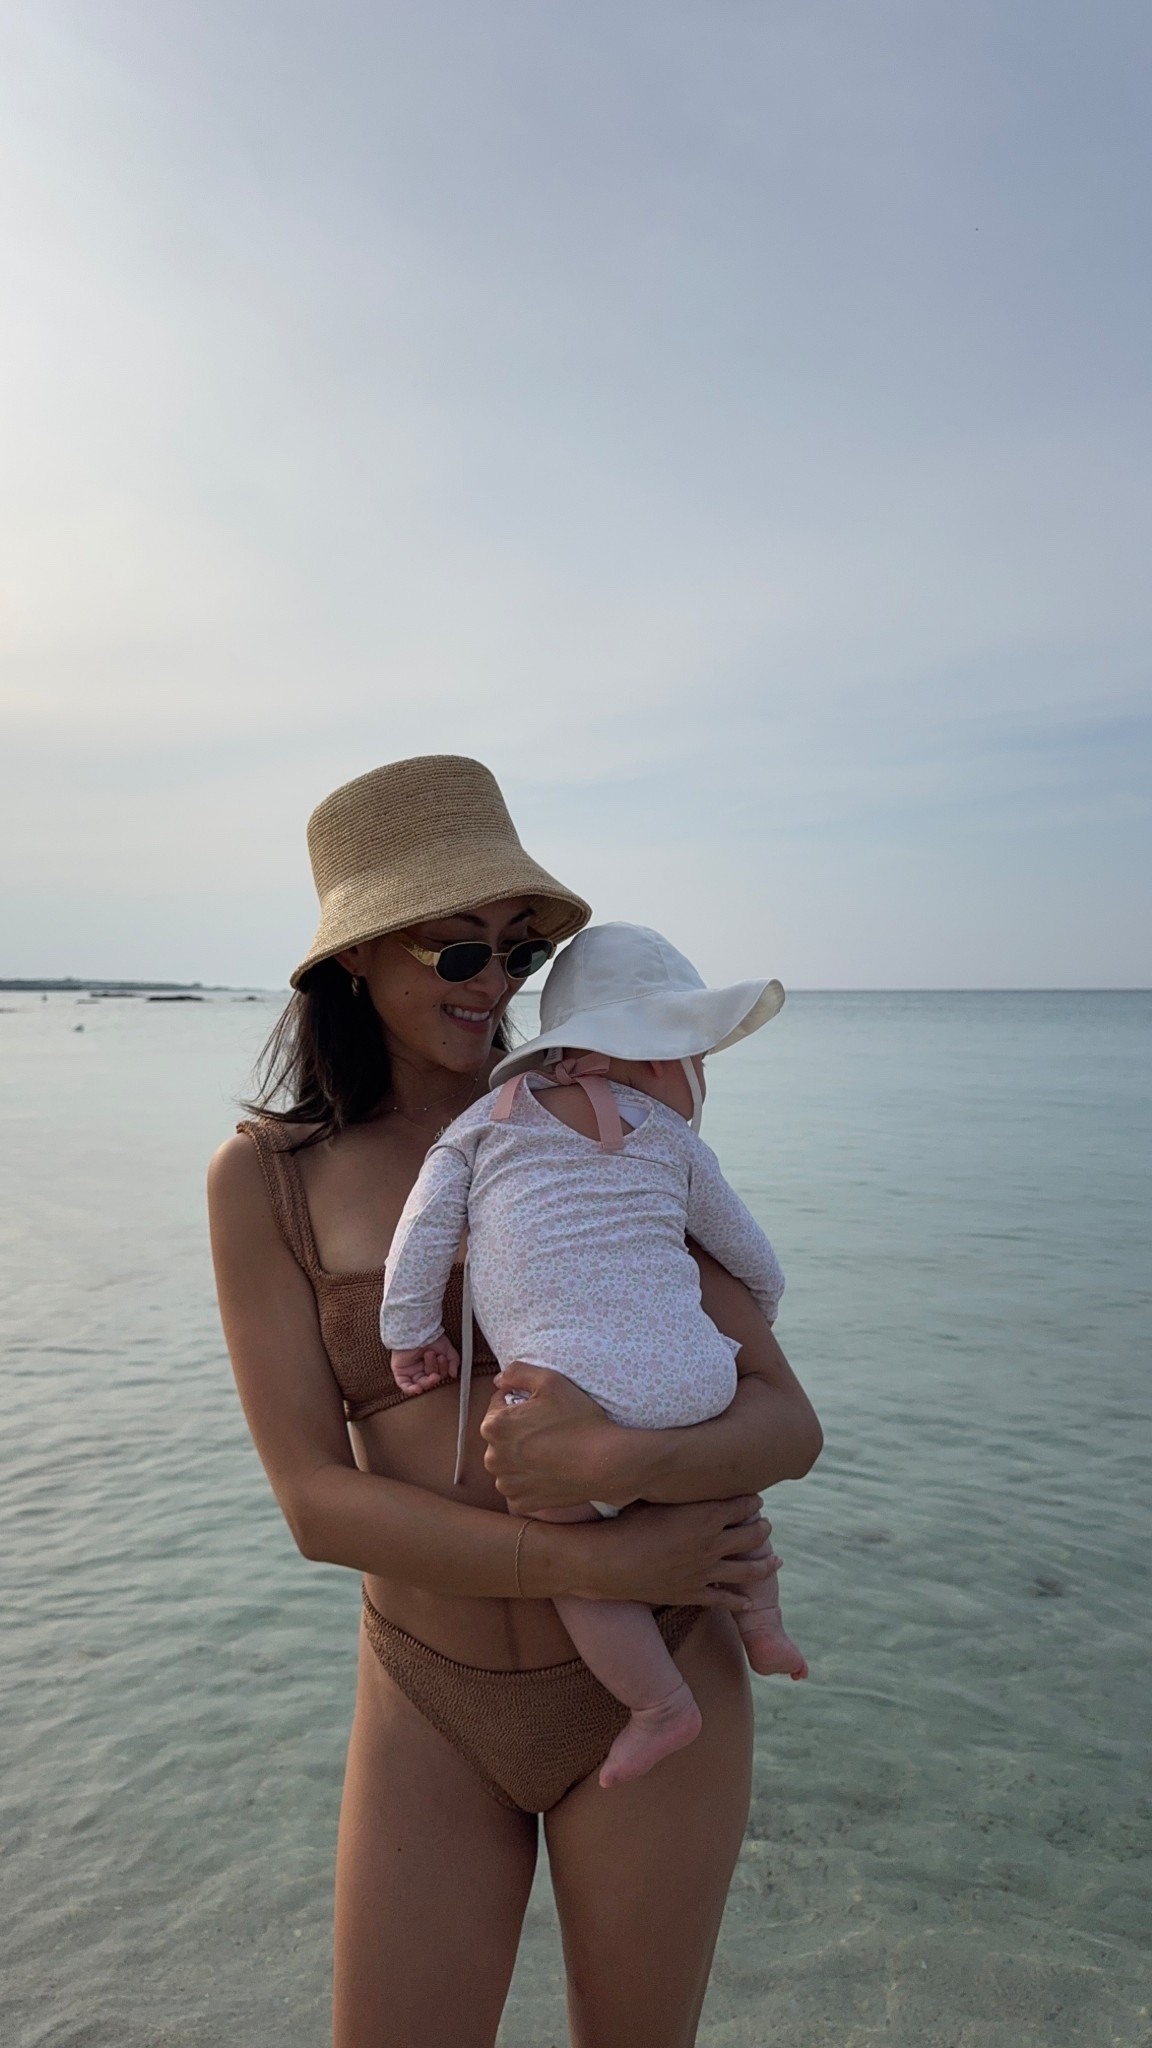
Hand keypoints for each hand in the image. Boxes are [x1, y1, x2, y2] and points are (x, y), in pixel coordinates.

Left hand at [391, 1340, 459, 1395]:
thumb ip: (453, 1361)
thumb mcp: (447, 1348)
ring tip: (432, 1371)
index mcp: (432, 1365)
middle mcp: (421, 1369)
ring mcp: (410, 1372)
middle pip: (430, 1381)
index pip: (439, 1374)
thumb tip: (453, 1375)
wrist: (416, 1330)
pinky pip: (404, 1385)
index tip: (442, 1357)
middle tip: (438, 1360)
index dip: (442, 1369)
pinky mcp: (400, 1372)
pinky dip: (411, 1389)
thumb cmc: (430, 1336)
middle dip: (435, 1374)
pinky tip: (418, 1389)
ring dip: (427, 1381)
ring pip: (420, 1384)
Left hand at [481, 1362, 619, 1511]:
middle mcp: (492, 1458)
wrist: (605, 1463)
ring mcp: (506, 1484)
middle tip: (548, 1428)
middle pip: (501, 1435)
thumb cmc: (578, 1420)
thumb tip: (499, 1380)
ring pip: (508, 1462)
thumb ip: (517, 1372)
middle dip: (517, 1430)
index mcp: (493, 1426)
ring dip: (522, 1456)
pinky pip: (519, 1486)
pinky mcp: (521, 1502)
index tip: (542, 1408)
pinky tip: (550, 1470)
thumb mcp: (550, 1381)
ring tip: (550, 1450)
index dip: (520, 1402)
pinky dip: (530, 1479)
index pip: (498, 1405)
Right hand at [565, 1495, 774, 1611]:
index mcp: (705, 1515)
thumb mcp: (654, 1494)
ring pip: (747, 1570)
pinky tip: (749, 1601)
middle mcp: (712, 1543)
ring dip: (764, 1564)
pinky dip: (739, 1600)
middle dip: (762, 1529)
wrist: (608, 1562)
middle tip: (766, 1526)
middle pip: (751, 1535)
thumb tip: (679, 1462)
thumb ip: (675, 1484)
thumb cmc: (626, 1521)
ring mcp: (705, 1572)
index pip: (741, 1504)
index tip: (756, 1499)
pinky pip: (724, 1599)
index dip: (752, 1501)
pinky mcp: (693, 1593)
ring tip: (775, 1561)